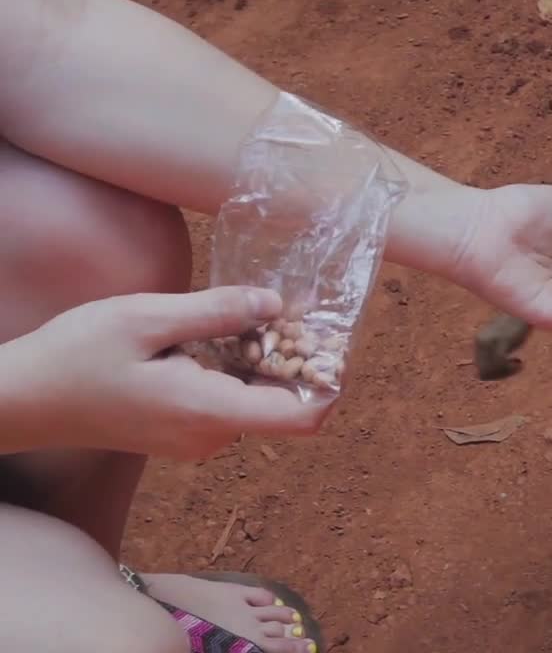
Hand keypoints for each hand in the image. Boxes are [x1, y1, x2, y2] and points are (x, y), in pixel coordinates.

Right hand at [0, 286, 333, 458]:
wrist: (22, 399)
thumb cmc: (76, 356)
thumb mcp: (146, 318)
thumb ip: (217, 313)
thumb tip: (276, 304)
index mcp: (209, 412)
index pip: (303, 416)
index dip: (328, 380)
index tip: (326, 338)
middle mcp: (212, 436)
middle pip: (284, 402)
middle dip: (292, 356)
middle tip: (280, 307)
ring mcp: (198, 439)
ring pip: (256, 399)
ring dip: (261, 358)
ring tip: (243, 315)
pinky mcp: (184, 432)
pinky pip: (230, 402)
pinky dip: (235, 369)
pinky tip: (213, 336)